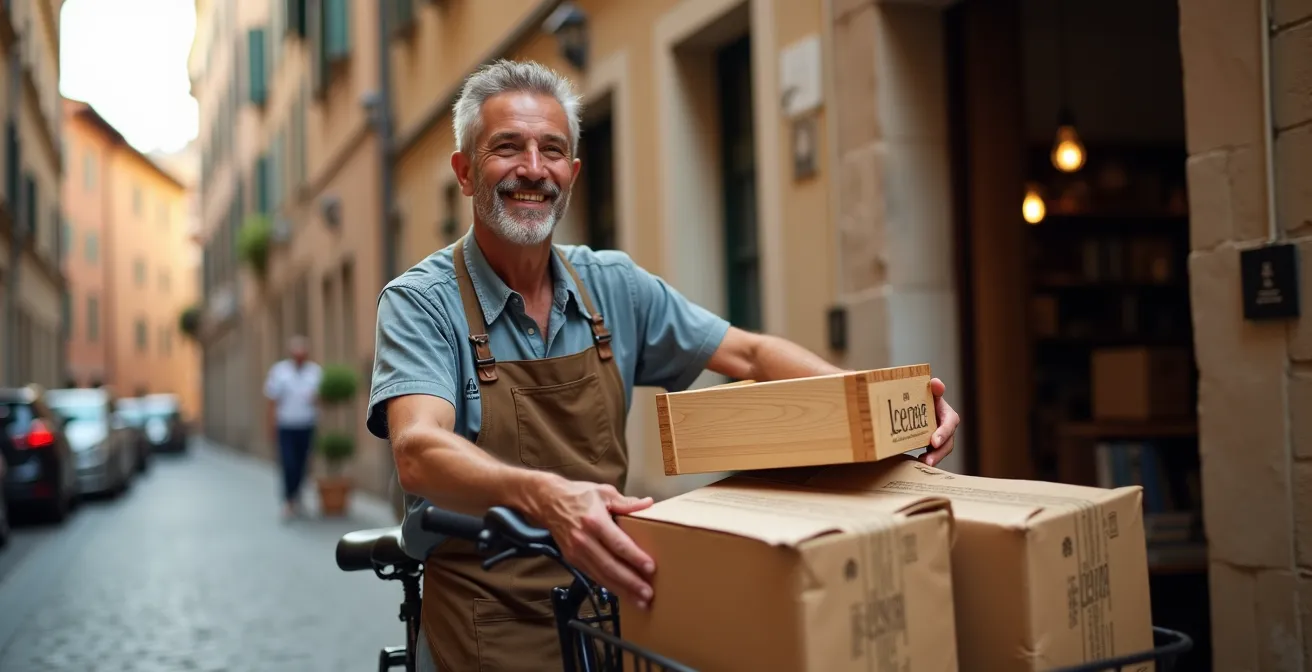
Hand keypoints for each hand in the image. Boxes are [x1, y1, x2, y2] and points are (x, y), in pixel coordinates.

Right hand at [531, 477, 656, 608]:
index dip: (634, 557)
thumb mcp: (603, 492)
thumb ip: (626, 502)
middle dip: (630, 582)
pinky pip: (593, 576)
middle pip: (610, 566)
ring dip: (621, 590)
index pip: (617, 543)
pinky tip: (623, 594)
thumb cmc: (578, 495)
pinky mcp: (572, 560)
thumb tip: (648, 503)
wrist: (547, 501)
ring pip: (601, 576)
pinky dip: (609, 586)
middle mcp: (584, 539)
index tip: (650, 568)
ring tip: (640, 602)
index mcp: (594, 521)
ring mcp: (576, 552)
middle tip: (648, 594)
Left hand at [922, 377, 959, 467]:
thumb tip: (936, 383)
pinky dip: (925, 459)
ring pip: (940, 451)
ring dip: (933, 459)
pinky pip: (931, 454)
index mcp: (948, 415)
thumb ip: (934, 388)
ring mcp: (939, 438)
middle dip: (939, 453)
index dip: (943, 433)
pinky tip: (915, 463)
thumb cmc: (925, 396)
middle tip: (928, 461)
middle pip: (947, 443)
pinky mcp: (930, 446)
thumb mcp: (930, 391)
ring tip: (922, 464)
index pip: (950, 424)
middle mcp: (946, 428)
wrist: (916, 403)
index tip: (934, 442)